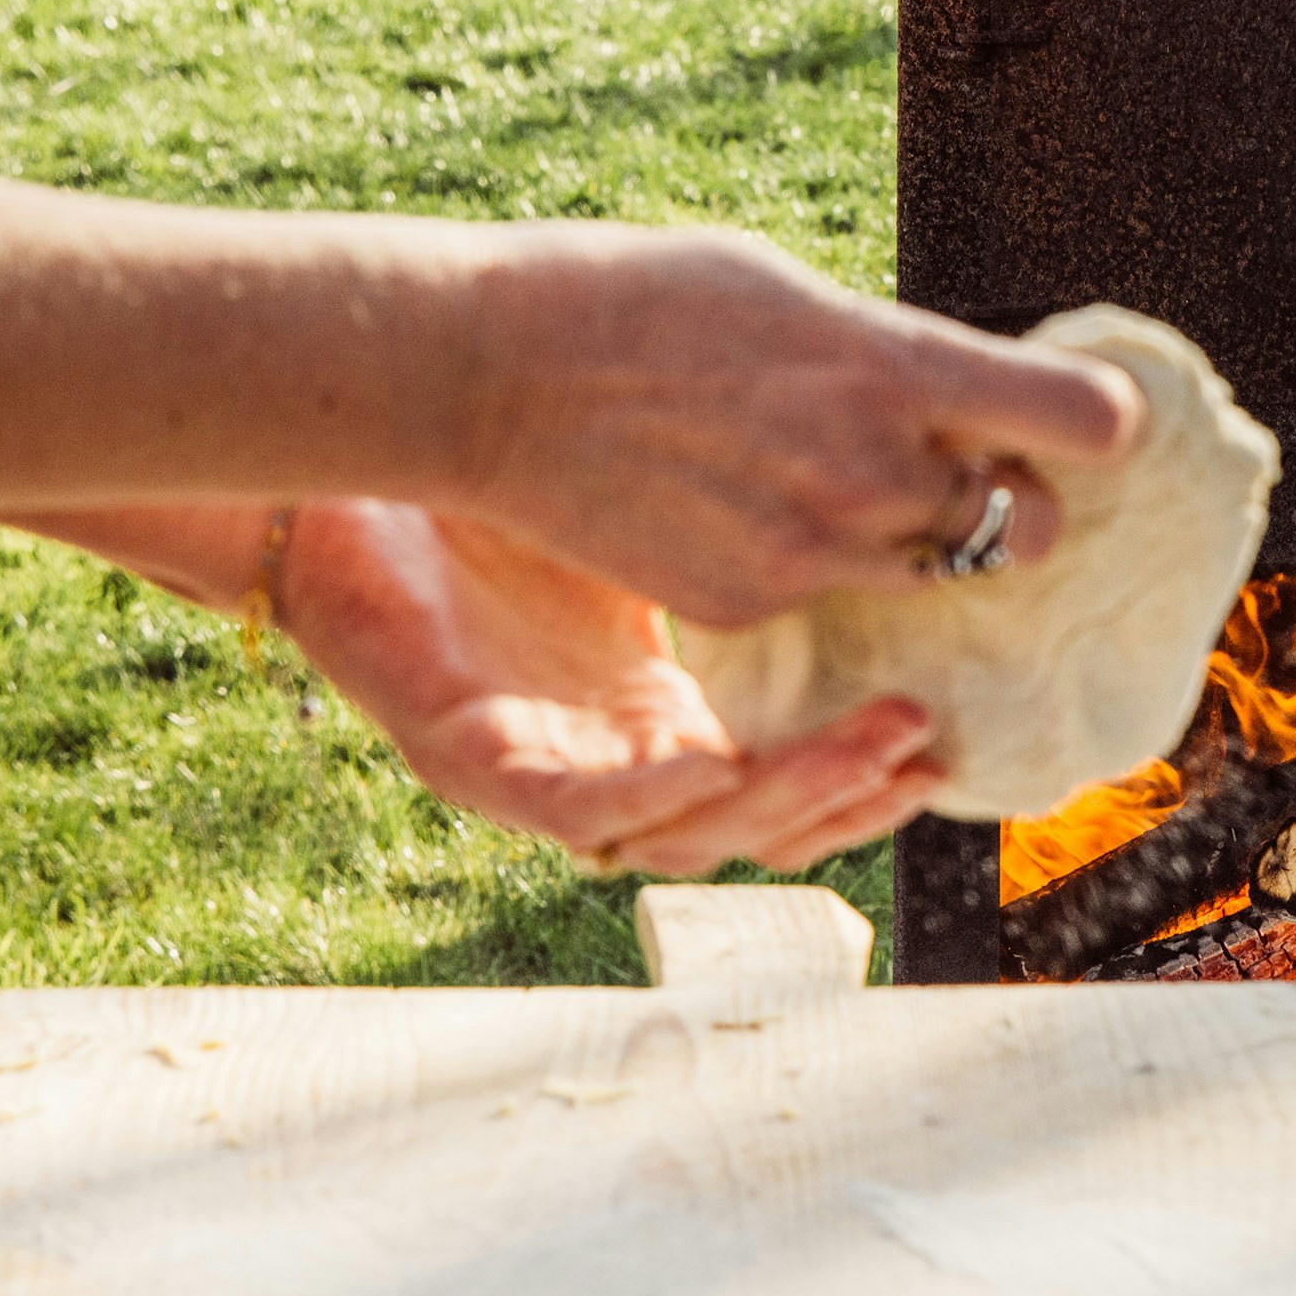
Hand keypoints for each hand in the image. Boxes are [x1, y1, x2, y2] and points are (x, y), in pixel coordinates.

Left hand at [278, 499, 946, 874]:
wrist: (353, 459)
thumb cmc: (498, 479)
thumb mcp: (654, 512)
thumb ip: (752, 526)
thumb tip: (883, 471)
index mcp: (657, 711)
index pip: (781, 773)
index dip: (861, 768)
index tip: (941, 726)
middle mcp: (611, 759)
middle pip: (752, 822)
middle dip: (849, 796)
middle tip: (927, 741)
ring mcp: (544, 771)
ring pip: (682, 836)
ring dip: (781, 803)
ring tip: (869, 747)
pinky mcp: (474, 761)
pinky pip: (578, 811)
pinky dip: (650, 801)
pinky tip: (711, 766)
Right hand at [462, 228, 1144, 627]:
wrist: (488, 373)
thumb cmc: (640, 298)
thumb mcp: (794, 291)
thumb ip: (892, 355)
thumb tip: (959, 391)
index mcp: (899, 368)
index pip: (1088, 421)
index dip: (1099, 425)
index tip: (1083, 420)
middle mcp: (878, 470)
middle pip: (1036, 525)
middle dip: (1019, 501)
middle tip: (973, 468)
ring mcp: (816, 552)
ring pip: (940, 572)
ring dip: (927, 541)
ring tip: (854, 489)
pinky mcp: (752, 606)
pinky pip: (835, 600)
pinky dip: (823, 571)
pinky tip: (756, 515)